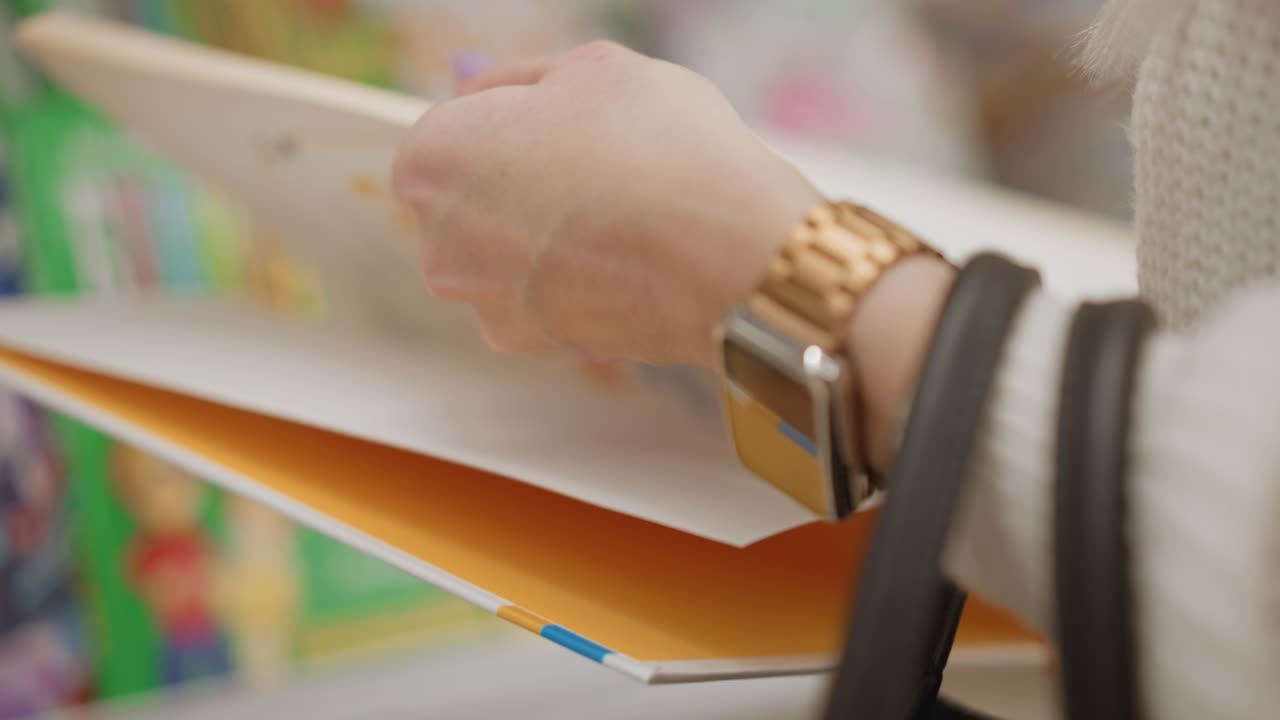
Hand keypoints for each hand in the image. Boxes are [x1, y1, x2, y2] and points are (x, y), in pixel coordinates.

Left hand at [393, 40, 820, 365]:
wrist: (728, 254)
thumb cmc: (659, 145)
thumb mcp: (590, 68)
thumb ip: (517, 80)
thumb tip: (476, 89)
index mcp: (433, 160)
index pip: (447, 131)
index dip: (506, 122)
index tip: (561, 126)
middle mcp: (439, 241)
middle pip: (466, 198)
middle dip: (513, 181)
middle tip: (593, 164)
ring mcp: (482, 299)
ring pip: (501, 250)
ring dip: (541, 232)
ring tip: (616, 210)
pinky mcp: (530, 341)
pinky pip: (537, 293)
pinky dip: (567, 277)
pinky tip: (621, 255)